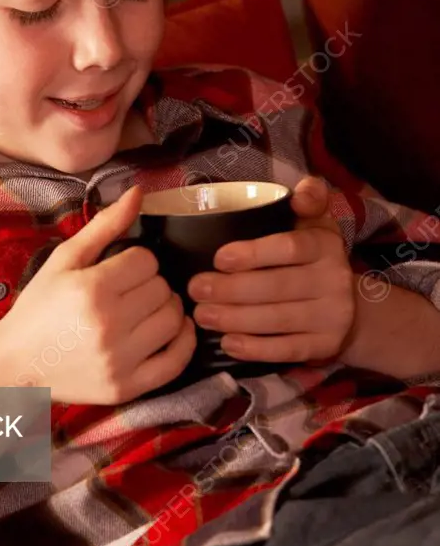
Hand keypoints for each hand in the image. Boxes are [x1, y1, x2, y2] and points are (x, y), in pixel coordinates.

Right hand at [0, 185, 195, 403]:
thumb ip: (105, 225)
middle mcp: (110, 325)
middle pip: (162, 288)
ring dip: (167, 309)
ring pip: (175, 320)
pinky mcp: (127, 387)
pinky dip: (184, 342)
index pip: (147, 260)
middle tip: (130, 290)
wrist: (15, 364)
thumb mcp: (64, 260)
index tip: (121, 269)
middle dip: (150, 283)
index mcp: (93, 289)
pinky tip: (173, 330)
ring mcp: (120, 360)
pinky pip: (176, 361)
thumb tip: (139, 191)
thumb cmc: (39, 307)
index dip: (136, 260)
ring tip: (146, 308)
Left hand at [187, 177, 354, 362]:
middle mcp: (334, 280)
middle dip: (231, 290)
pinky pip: (287, 350)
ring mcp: (333, 317)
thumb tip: (300, 194)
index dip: (254, 254)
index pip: (290, 248)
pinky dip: (255, 349)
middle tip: (195, 289)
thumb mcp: (316, 221)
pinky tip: (228, 342)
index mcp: (325, 245)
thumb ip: (309, 198)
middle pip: (278, 287)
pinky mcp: (325, 346)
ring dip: (235, 319)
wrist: (351, 304)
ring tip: (202, 314)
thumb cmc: (313, 255)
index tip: (218, 258)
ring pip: (278, 320)